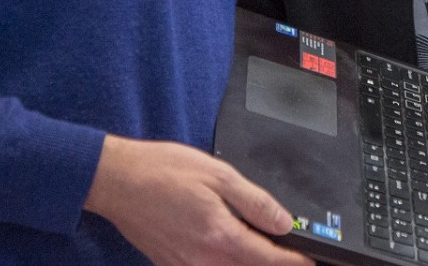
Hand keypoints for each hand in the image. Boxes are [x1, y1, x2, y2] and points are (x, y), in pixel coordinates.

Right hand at [84, 134, 312, 265]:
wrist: (117, 181)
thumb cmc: (163, 171)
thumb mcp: (219, 175)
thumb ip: (255, 201)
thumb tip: (284, 221)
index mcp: (219, 236)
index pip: (268, 259)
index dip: (294, 261)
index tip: (310, 258)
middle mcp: (203, 259)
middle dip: (273, 265)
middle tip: (291, 253)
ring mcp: (185, 265)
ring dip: (249, 265)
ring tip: (262, 248)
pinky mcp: (171, 264)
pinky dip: (225, 264)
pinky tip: (229, 248)